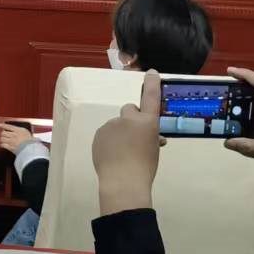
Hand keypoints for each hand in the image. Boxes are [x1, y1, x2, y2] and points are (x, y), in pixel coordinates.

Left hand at [0, 123, 35, 153]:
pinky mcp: (10, 147)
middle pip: (3, 133)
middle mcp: (14, 135)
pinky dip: (3, 145)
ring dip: (3, 139)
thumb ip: (19, 130)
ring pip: (2, 139)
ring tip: (5, 140)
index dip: (3, 125)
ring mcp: (12, 141)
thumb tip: (13, 129)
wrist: (31, 149)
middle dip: (3, 134)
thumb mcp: (26, 132)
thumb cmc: (31, 141)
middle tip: (4, 135)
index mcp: (18, 130)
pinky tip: (4, 145)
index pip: (8, 126)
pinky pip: (3, 145)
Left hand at [92, 71, 164, 214]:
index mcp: (147, 122)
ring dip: (120, 132)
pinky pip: (107, 133)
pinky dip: (110, 140)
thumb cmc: (145, 167)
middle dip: (133, 118)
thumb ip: (152, 138)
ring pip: (117, 124)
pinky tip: (113, 155)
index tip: (152, 72)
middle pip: (130, 109)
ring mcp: (111, 125)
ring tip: (123, 152)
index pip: (150, 97)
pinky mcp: (99, 133)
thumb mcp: (154, 150)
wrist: (123, 180)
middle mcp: (128, 119)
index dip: (152, 84)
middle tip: (136, 136)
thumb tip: (153, 137)